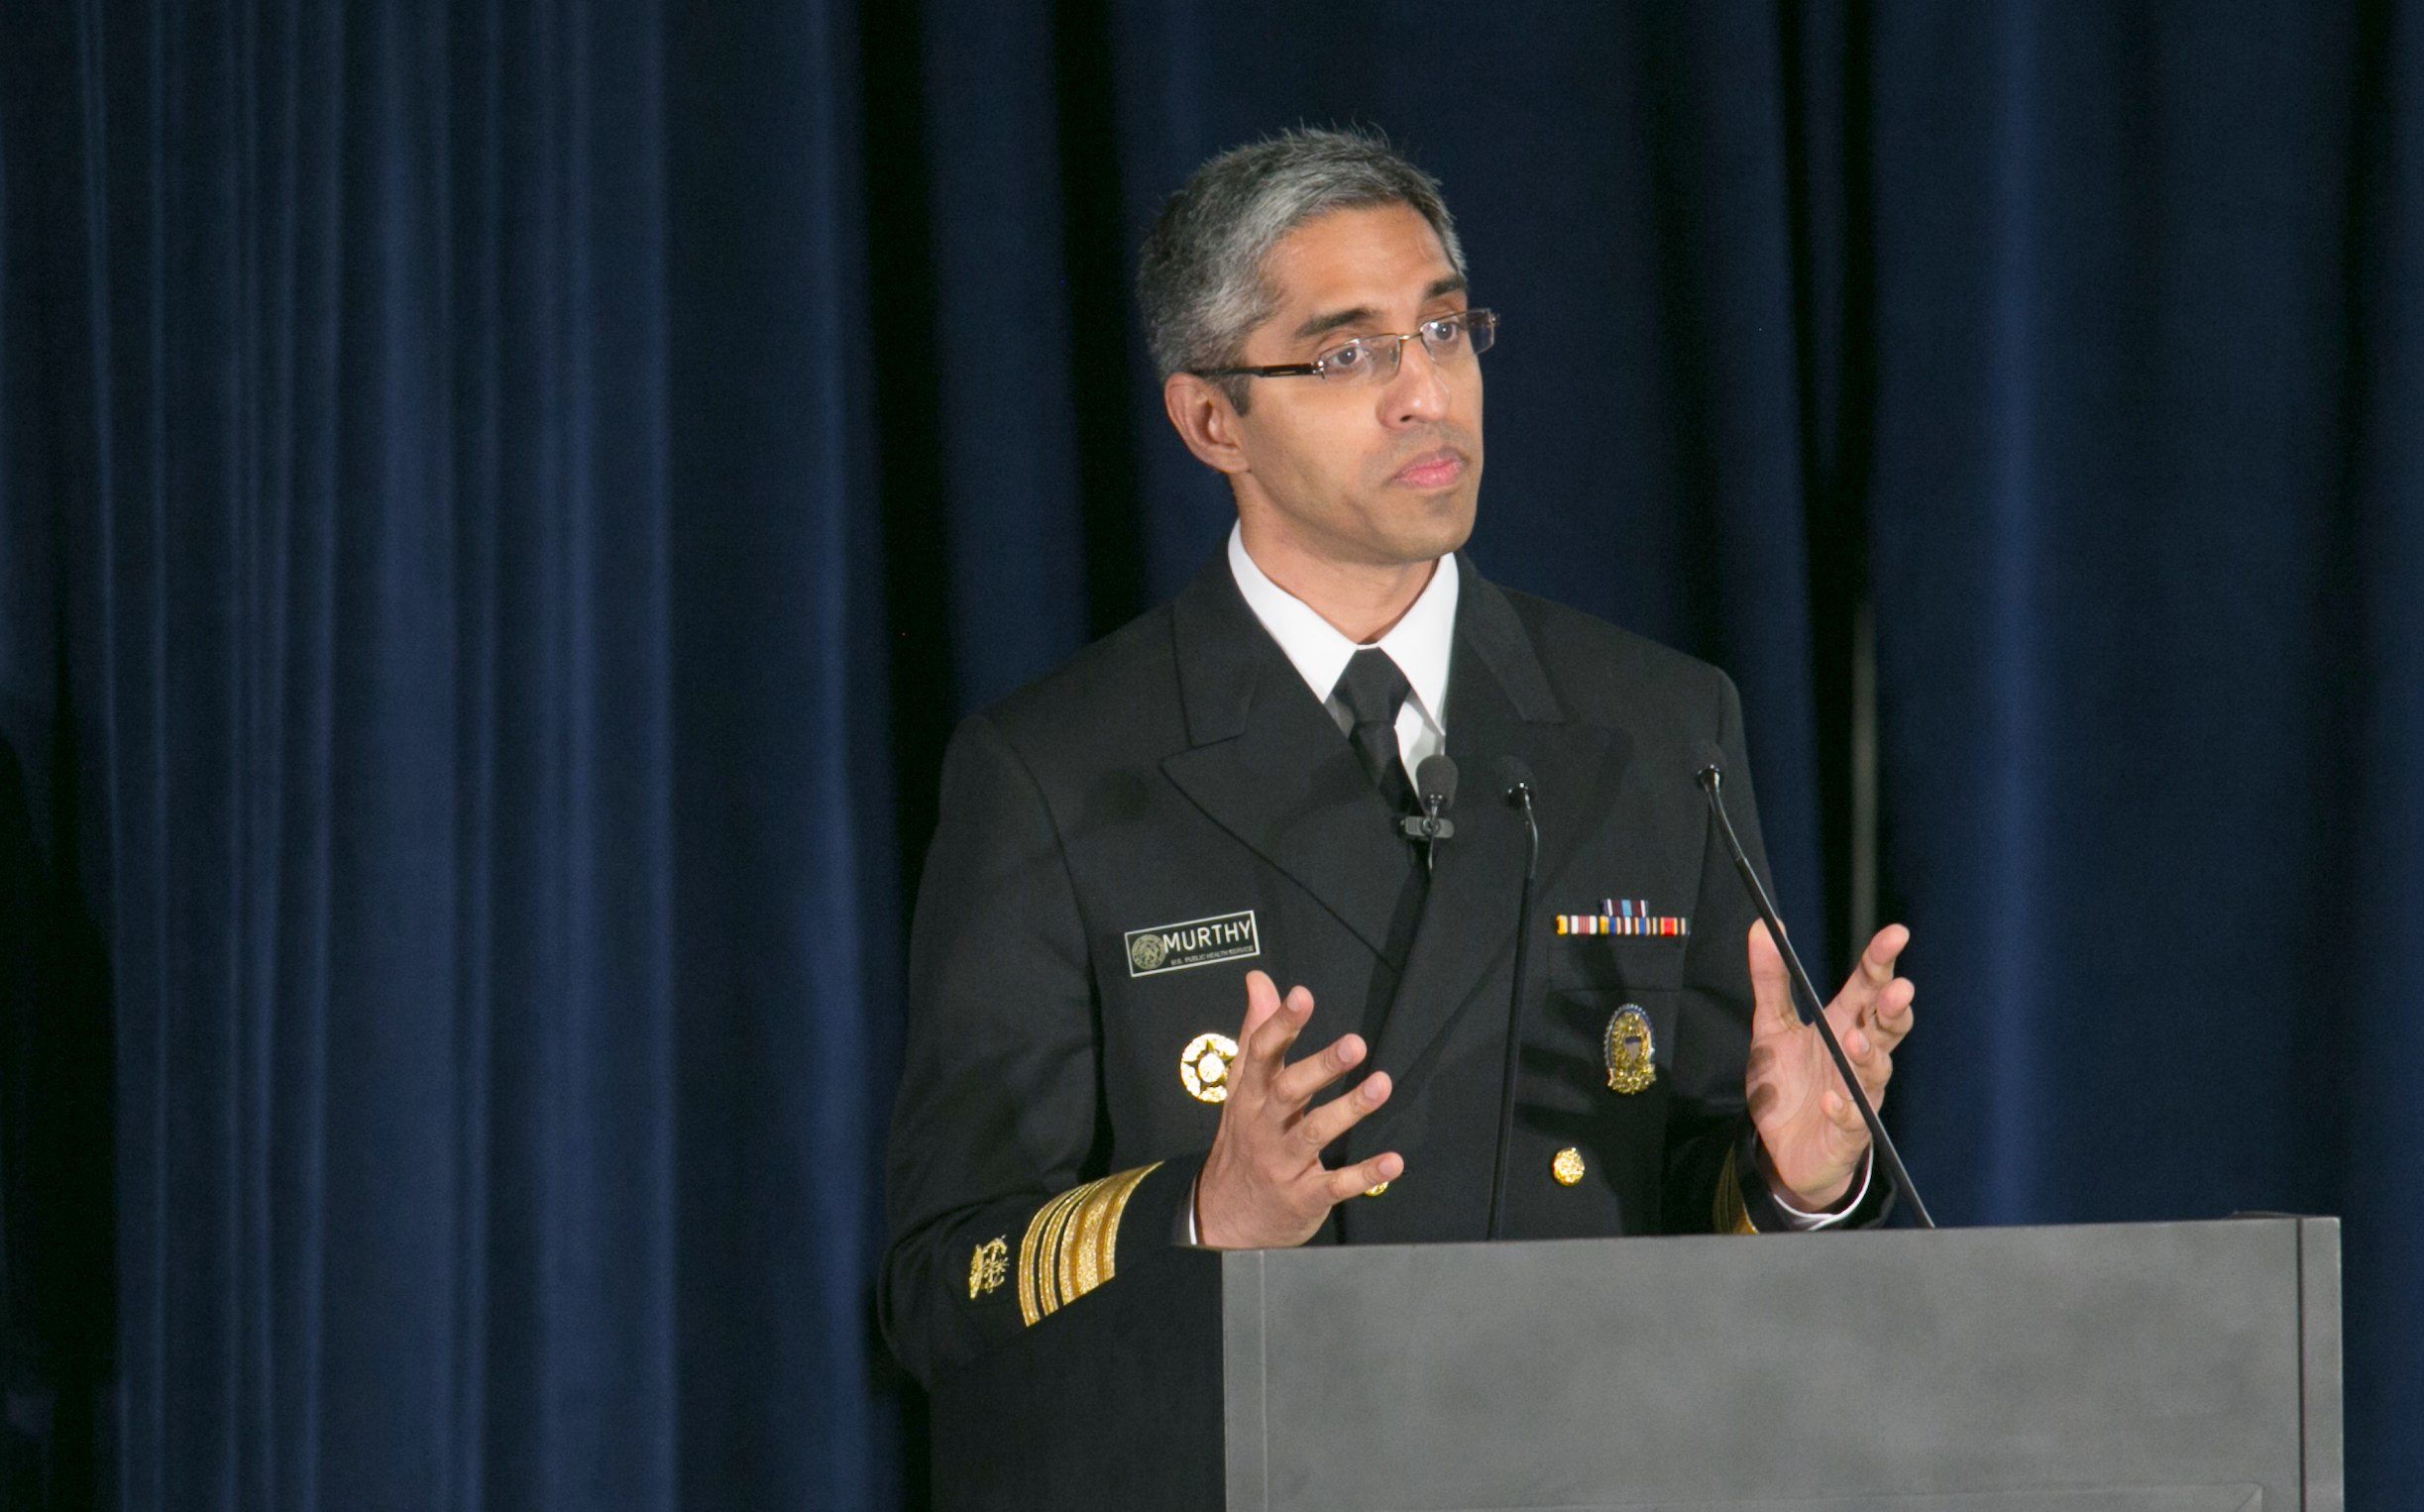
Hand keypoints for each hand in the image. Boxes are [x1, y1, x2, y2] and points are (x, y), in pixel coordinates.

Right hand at [1194, 969, 1403, 1248]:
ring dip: (1349, 1110)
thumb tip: (1260, 980)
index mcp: (1251, 1096)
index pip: (1261, 1054)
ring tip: (1382, 1085)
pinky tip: (1394, 1161)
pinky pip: (1335, 1185)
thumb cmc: (1242, 1140)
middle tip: (1355, 1043)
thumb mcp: (1242, 1088)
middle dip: (1320, 1067)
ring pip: (1314, 1133)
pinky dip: (1364, 1174)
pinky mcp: (1303, 1196)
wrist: (1224, 1215)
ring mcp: (1283, 1163)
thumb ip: (1255, 1032)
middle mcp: (1264, 1126)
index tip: (1302, 996)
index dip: (1281, 1025)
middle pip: (1289, 1091)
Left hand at [1744, 921, 1914, 1208]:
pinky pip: (1851, 1119)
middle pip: (1886, 1025)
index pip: (1868, 986)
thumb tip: (1763, 925)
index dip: (1882, 960)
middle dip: (1893, 1007)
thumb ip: (1770, 979)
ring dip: (1868, 1055)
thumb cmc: (1789, 1083)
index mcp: (1842, 1024)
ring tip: (1855, 1040)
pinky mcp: (1847, 1131)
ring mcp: (1857, 1093)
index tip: (1896, 933)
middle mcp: (1857, 1055)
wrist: (1783, 1149)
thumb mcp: (1771, 1026)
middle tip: (1897, 989)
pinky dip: (1842, 1109)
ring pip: (1876, 1070)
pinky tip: (1829, 1100)